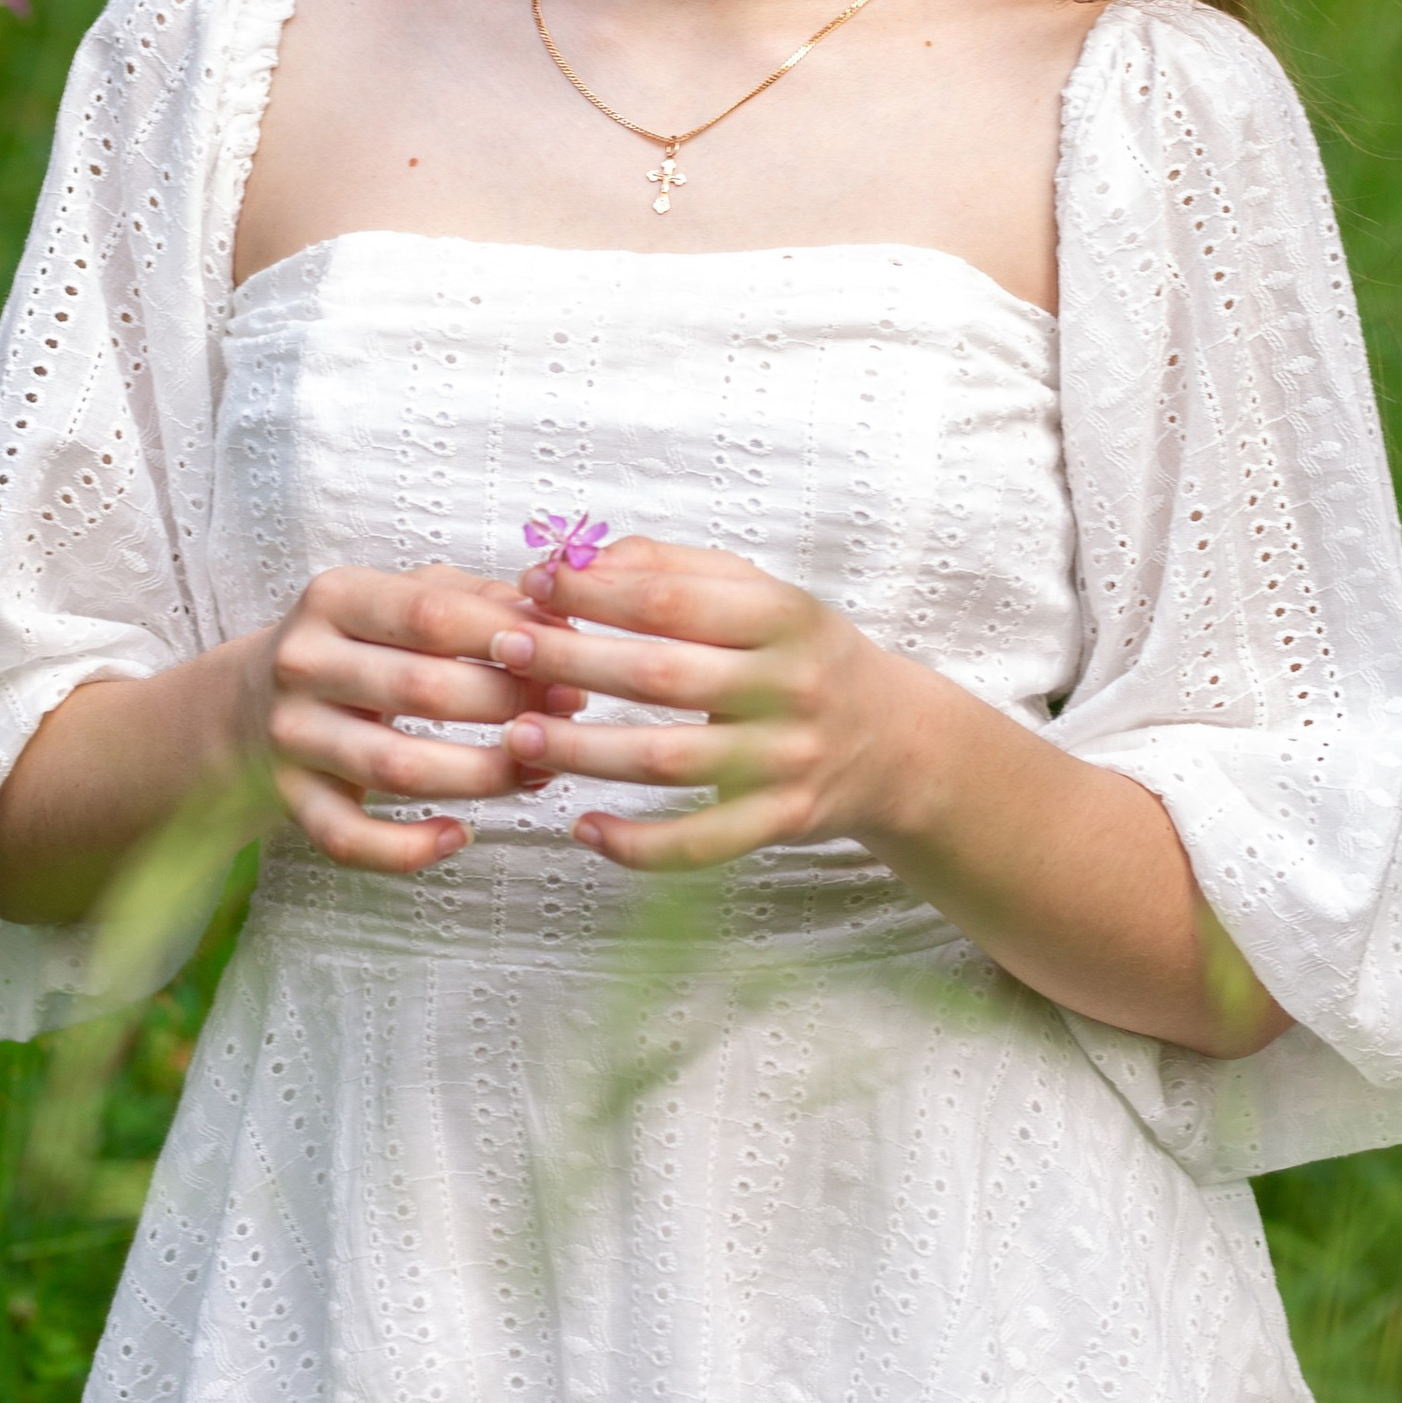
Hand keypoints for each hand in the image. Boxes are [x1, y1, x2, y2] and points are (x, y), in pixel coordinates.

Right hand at [248, 565, 585, 875]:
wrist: (247, 705)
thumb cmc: (354, 645)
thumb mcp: (399, 599)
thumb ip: (474, 599)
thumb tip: (554, 623)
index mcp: (336, 598)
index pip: (432, 612)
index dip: (505, 636)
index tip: (564, 654)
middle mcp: (303, 662)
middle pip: (421, 689)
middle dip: (509, 706)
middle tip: (567, 715)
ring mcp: (292, 735)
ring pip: (395, 768)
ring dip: (481, 776)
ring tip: (537, 772)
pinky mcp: (290, 799)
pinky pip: (350, 838)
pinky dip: (409, 849)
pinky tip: (460, 835)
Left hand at [495, 532, 933, 871]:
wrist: (897, 742)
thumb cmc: (803, 654)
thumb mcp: (761, 594)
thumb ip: (674, 570)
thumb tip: (581, 559)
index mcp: (783, 616)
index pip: (675, 601)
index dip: (597, 592)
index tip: (534, 583)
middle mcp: (790, 686)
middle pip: (663, 677)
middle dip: (573, 661)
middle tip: (504, 649)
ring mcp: (787, 760)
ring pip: (668, 762)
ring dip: (584, 753)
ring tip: (516, 737)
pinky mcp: (781, 822)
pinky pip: (701, 843)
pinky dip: (638, 843)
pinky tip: (582, 827)